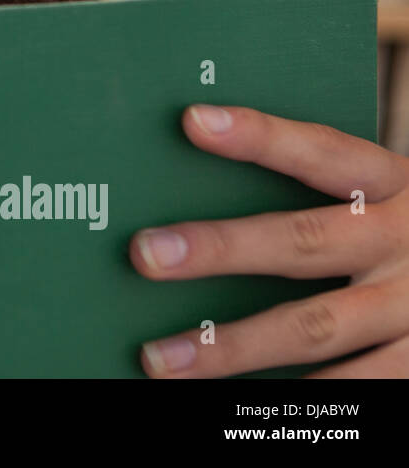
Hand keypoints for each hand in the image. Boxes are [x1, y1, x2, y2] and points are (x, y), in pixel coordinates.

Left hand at [131, 104, 408, 376]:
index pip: (324, 152)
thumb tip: (209, 165)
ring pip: (314, 328)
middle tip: (147, 254)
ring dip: (231, 347)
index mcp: (396, 185)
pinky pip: (354, 386)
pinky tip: (238, 407)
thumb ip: (323, 192)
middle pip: (304, 242)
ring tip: (162, 359)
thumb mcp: (391, 197)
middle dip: (221, 249)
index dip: (262, 137)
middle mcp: (406, 242)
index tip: (195, 121)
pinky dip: (295, 398)